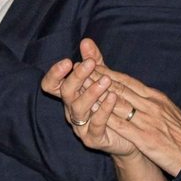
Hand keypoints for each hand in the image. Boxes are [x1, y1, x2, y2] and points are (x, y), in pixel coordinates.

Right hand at [42, 39, 140, 157]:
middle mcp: (71, 110)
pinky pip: (96, 124)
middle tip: (90, 64)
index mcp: (70, 95)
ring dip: (92, 92)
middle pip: (65, 93)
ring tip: (106, 80)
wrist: (129, 134)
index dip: (55, 74)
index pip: (51, 85)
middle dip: (77, 77)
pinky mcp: (94, 139)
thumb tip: (86, 41)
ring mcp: (81, 126)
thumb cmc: (112, 104)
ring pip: (79, 108)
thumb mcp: (103, 78)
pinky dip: (104, 109)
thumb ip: (94, 61)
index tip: (68, 61)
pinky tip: (113, 97)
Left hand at [78, 57, 180, 176]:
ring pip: (118, 103)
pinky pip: (122, 126)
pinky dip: (106, 117)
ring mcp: (148, 121)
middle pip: (120, 88)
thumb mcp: (172, 114)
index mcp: (157, 98)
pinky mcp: (146, 138)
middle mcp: (152, 105)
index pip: (128, 82)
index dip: (108, 72)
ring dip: (97, 93)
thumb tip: (146, 95)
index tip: (92, 65)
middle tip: (79, 68)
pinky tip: (92, 113)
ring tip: (79, 86)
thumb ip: (157, 104)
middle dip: (97, 77)